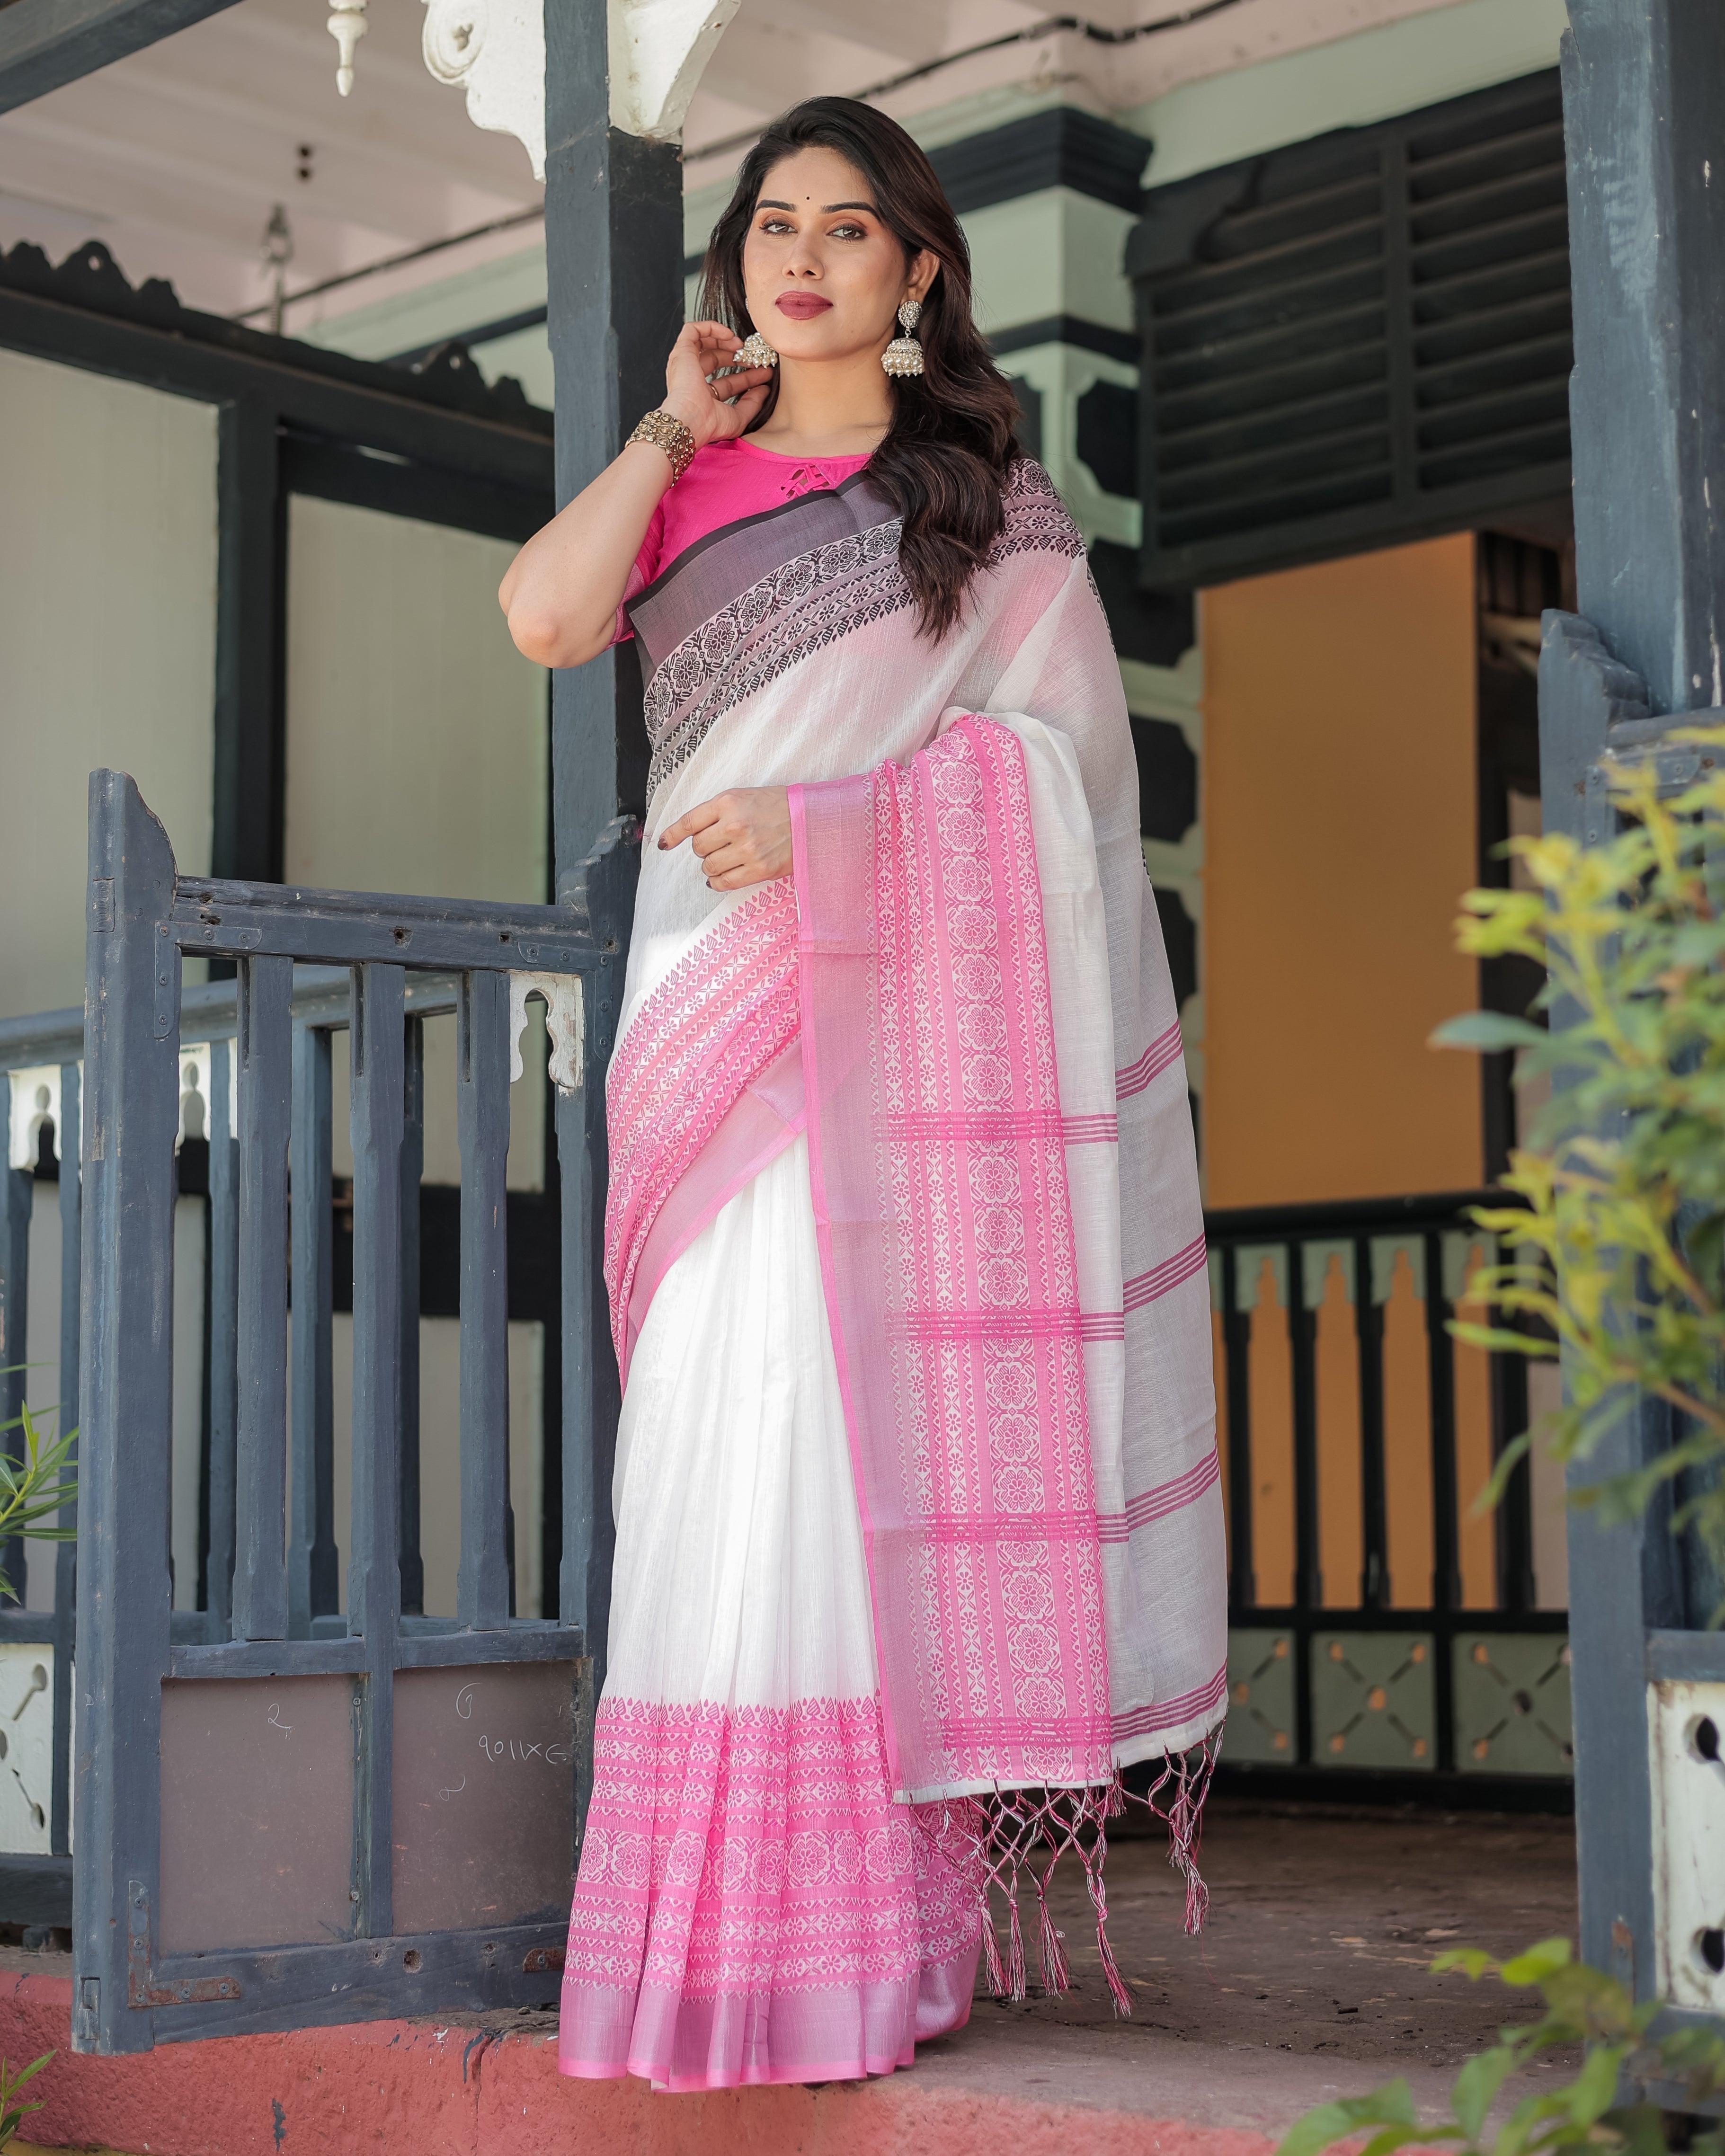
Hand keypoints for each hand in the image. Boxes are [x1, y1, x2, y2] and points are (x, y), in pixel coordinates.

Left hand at [658, 788, 791, 890]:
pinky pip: (724, 883)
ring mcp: (747, 849)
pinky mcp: (759, 869)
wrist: (813, 820)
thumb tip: (691, 832)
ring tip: (725, 859)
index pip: (689, 822)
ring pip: (709, 866)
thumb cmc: (780, 807)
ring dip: (711, 865)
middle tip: (718, 844)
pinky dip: (717, 882)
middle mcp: (734, 825)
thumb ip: (718, 811)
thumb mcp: (745, 796)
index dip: (672, 835)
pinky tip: (721, 877)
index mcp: (728, 802)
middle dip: (704, 848)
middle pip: (698, 847)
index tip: (663, 843)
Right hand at [661, 321, 774, 448]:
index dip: (746, 376)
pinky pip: (693, 330)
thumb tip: (764, 390)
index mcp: (703, 396)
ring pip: (704, 343)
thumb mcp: (738, 418)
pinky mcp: (681, 351)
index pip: (727, 381)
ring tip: (741, 344)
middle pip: (716, 360)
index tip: (763, 372)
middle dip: (738, 356)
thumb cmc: (709, 425)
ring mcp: (685, 364)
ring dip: (724, 340)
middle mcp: (692, 379)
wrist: (691, 420)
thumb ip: (753, 404)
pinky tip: (728, 335)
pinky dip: (711, 327)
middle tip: (754, 357)